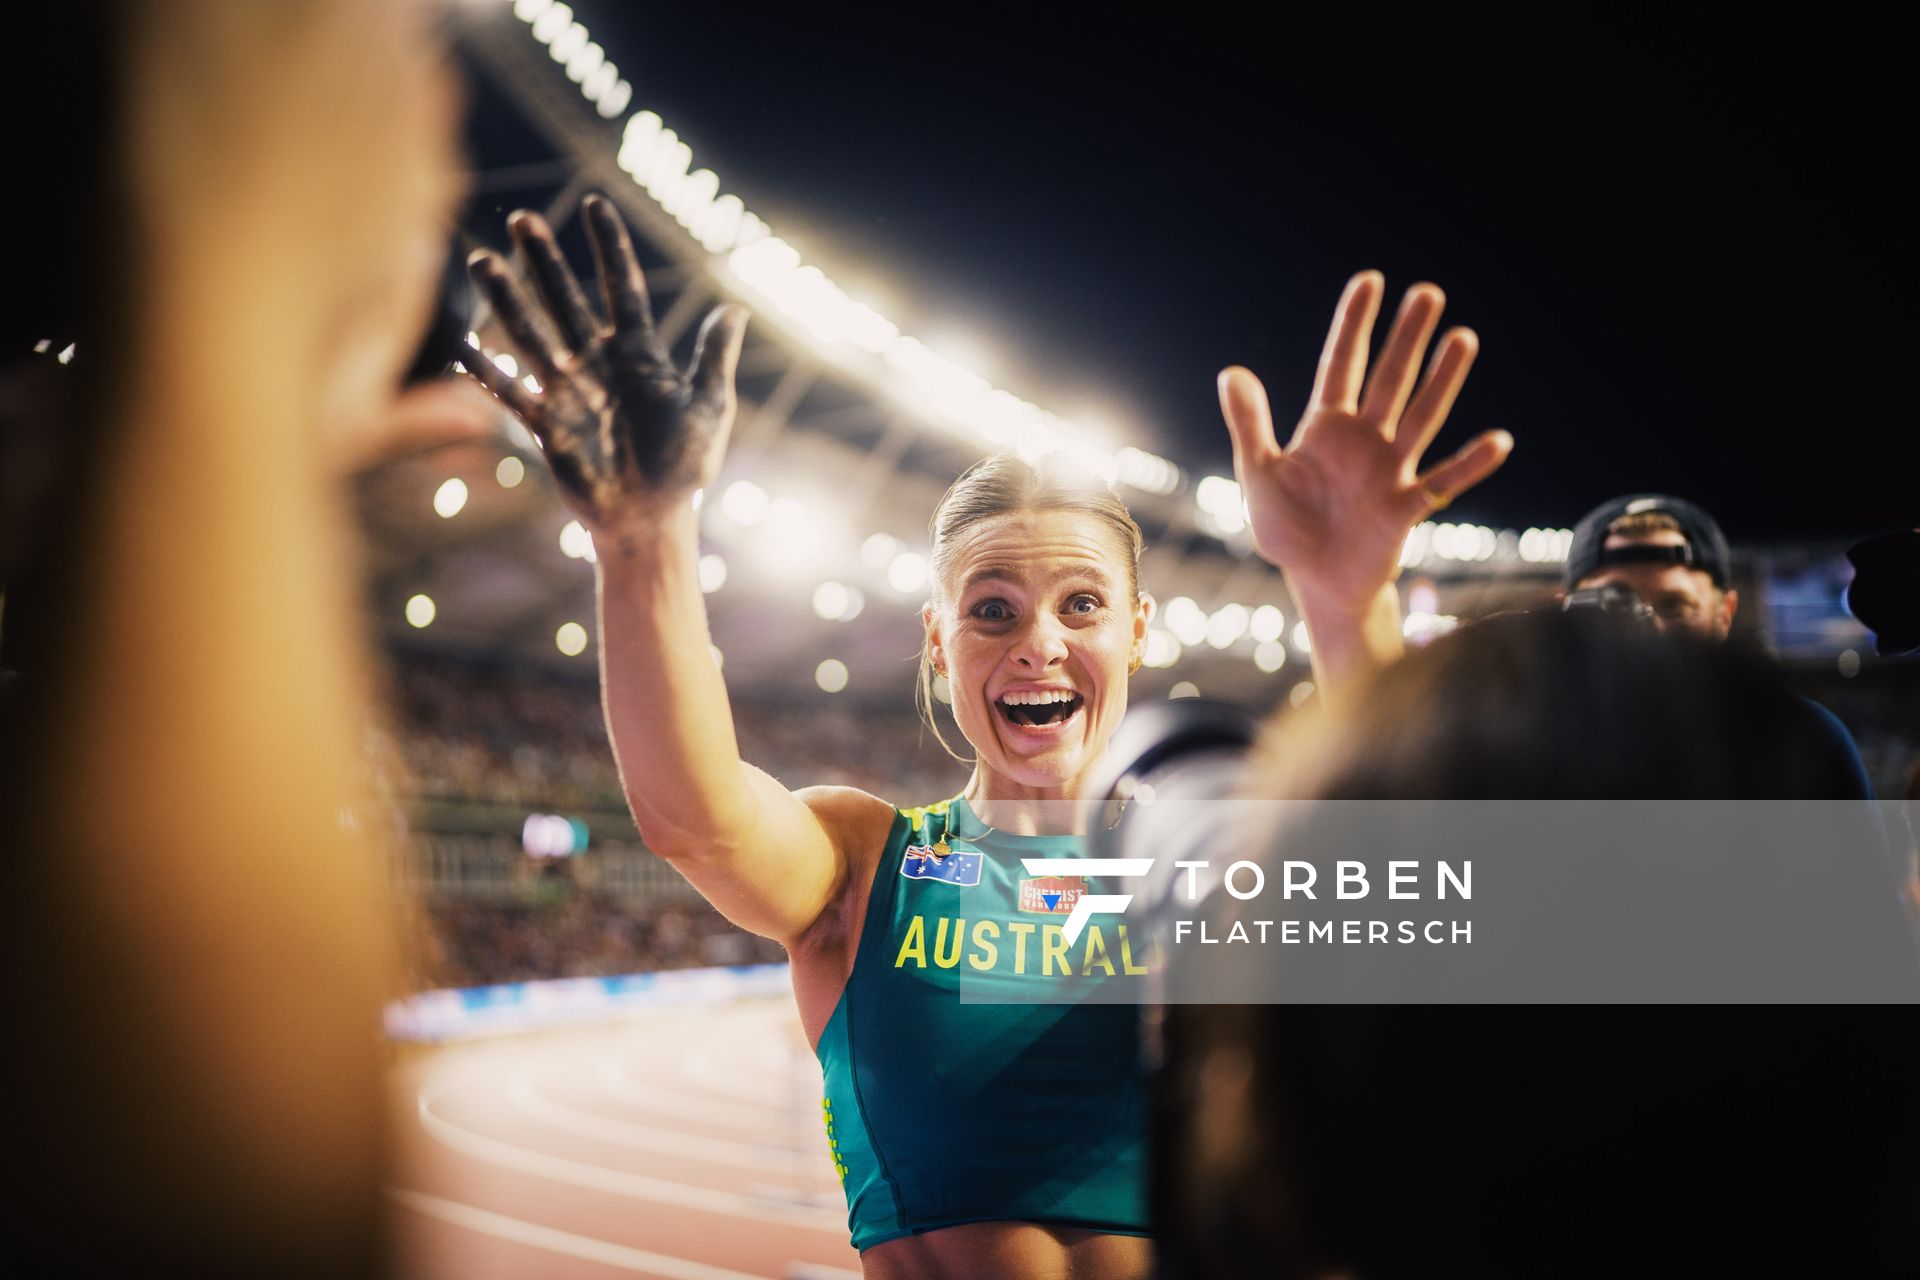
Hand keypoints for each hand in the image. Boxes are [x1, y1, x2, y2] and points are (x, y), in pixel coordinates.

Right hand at [465, 195, 748, 536]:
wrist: (651, 518)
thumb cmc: (686, 467)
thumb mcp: (708, 408)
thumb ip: (713, 359)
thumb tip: (736, 311)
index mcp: (640, 355)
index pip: (623, 288)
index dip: (610, 248)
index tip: (597, 204)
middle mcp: (598, 363)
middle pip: (567, 299)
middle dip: (545, 260)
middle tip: (524, 219)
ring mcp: (568, 390)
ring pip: (531, 334)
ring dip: (508, 299)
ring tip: (482, 260)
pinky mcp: (545, 423)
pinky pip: (510, 391)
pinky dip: (485, 370)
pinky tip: (460, 344)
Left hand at [1218, 272, 1511, 615]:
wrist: (1317, 582)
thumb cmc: (1286, 529)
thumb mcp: (1258, 475)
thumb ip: (1249, 426)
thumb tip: (1231, 372)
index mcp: (1325, 429)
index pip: (1340, 365)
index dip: (1353, 324)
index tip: (1369, 281)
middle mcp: (1364, 441)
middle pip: (1389, 380)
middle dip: (1407, 338)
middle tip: (1429, 293)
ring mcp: (1389, 471)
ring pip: (1421, 418)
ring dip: (1442, 381)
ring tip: (1463, 338)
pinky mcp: (1405, 508)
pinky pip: (1443, 482)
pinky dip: (1470, 465)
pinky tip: (1498, 441)